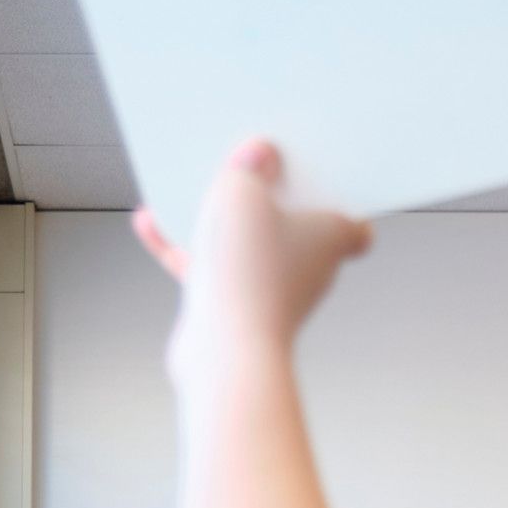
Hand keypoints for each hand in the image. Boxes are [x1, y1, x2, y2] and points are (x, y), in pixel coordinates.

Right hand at [131, 140, 371, 381]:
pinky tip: (150, 223)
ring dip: (220, 220)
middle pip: (294, 228)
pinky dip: (184, 248)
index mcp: (331, 241)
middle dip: (270, 200)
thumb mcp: (243, 194)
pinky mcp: (233, 310)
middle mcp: (307, 272)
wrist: (225, 353)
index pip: (357, 228)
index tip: (319, 181)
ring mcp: (270, 293)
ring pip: (246, 246)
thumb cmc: (249, 275)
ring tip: (191, 189)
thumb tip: (259, 154)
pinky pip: (209, 269)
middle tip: (248, 169)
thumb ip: (248, 167)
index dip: (342, 202)